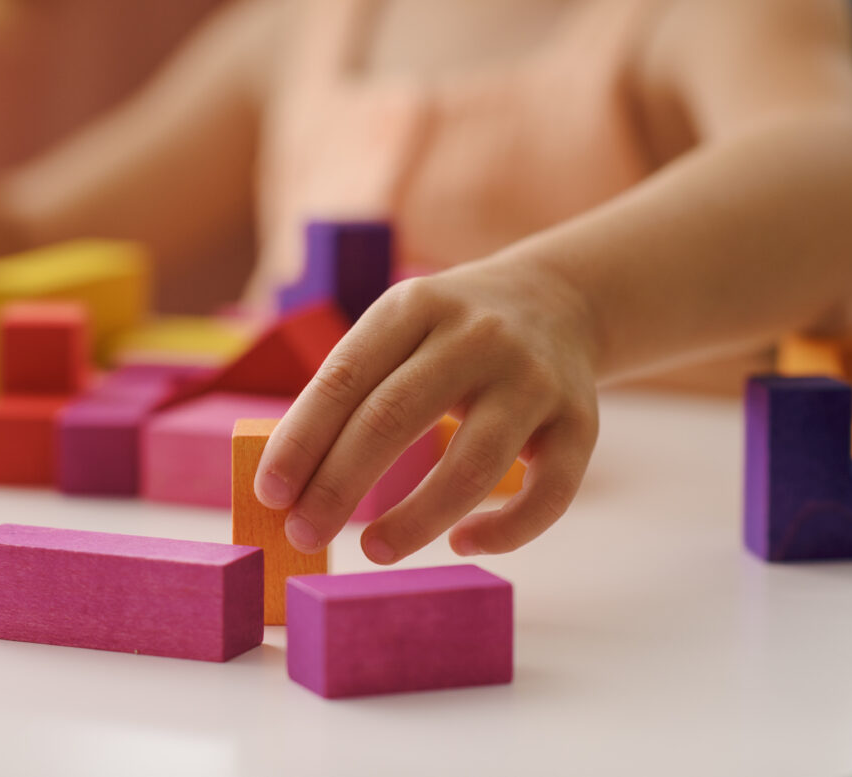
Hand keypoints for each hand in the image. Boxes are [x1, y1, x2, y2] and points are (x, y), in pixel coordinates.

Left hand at [253, 258, 600, 562]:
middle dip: (339, 484)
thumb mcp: (400, 327)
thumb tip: (291, 480)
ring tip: (373, 551)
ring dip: (416, 519)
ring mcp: (533, 379)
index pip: (345, 378)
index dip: (301, 440)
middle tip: (303, 533)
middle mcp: (476, 337)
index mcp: (414, 307)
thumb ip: (353, 389)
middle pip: (395, 418)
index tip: (269, 493)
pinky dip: (505, 530)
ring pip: (472, 464)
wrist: (559, 300)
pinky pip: (549, 492)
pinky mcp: (582, 422)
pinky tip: (462, 544)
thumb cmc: (451, 333)